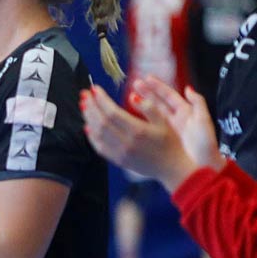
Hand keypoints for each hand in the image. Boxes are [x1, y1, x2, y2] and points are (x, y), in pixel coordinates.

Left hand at [80, 83, 210, 190]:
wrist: (171, 168)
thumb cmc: (170, 143)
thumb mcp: (165, 121)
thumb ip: (149, 107)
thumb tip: (132, 95)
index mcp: (138, 131)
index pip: (112, 113)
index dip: (101, 100)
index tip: (94, 89)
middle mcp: (126, 142)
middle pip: (101, 122)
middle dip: (91, 106)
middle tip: (85, 94)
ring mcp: (120, 153)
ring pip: (97, 134)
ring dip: (89, 118)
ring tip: (85, 105)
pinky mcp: (117, 160)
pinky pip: (99, 147)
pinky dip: (91, 136)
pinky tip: (88, 125)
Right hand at [135, 77, 224, 172]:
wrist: (203, 165)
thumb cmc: (205, 144)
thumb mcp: (204, 121)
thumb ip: (198, 103)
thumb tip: (188, 89)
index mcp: (185, 112)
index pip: (169, 96)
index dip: (158, 87)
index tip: (146, 78)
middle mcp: (174, 119)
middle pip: (157, 102)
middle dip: (146, 92)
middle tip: (133, 84)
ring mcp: (165, 130)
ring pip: (150, 114)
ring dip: (140, 105)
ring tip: (128, 97)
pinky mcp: (160, 140)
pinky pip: (147, 128)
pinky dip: (138, 122)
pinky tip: (128, 117)